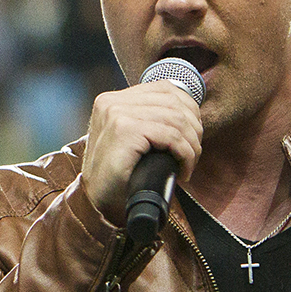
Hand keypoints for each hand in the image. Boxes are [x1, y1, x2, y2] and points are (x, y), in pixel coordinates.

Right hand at [80, 81, 203, 224]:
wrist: (97, 202)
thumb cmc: (117, 174)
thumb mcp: (130, 138)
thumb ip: (148, 119)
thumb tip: (189, 114)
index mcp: (113, 100)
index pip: (165, 88)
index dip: (189, 109)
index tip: (192, 135)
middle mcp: (112, 102)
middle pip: (174, 102)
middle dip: (193, 129)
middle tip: (192, 154)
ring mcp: (116, 114)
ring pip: (176, 119)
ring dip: (191, 145)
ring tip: (187, 164)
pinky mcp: (125, 130)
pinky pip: (171, 135)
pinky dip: (184, 154)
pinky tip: (182, 169)